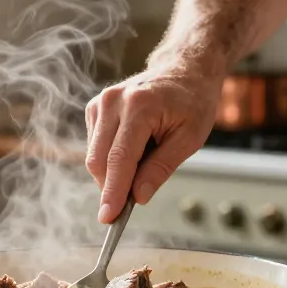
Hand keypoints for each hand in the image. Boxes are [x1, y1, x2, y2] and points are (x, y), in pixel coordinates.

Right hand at [85, 65, 220, 222]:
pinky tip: (135, 149)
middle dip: (111, 188)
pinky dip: (111, 159)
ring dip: (114, 172)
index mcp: (140, 106)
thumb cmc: (192, 103)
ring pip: (94, 157)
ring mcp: (101, 102)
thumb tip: (138, 197)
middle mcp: (113, 101)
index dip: (113, 192)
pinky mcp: (95, 108)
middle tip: (131, 204)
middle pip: (99, 160)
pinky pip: (95, 147)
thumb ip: (161, 168)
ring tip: (146, 157)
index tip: (108, 217)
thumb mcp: (189, 139)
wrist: (185, 70)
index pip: (119, 159)